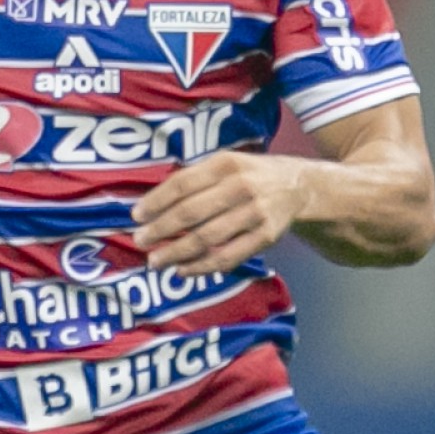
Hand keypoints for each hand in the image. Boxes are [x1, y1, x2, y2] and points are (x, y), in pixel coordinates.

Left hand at [132, 151, 307, 273]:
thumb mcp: (226, 162)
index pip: (182, 183)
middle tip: (139, 241)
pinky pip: (228, 256)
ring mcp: (255, 213)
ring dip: (177, 252)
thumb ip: (194, 178)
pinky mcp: (265, 237)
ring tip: (155, 261)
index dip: (156, 201)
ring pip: (208, 238)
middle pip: (191, 212)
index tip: (136, 216)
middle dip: (161, 229)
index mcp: (226, 164)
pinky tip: (183, 271)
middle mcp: (241, 186)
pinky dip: (203, 266)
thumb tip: (151, 202)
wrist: (298, 186)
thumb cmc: (249, 174)